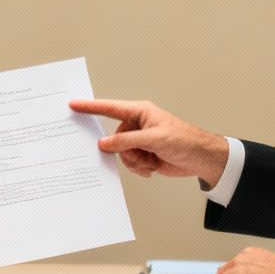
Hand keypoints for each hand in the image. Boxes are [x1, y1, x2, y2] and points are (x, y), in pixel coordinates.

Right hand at [69, 98, 229, 185]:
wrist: (200, 159)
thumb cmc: (183, 141)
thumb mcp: (153, 140)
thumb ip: (126, 141)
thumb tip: (104, 144)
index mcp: (140, 113)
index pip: (110, 109)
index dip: (91, 108)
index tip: (73, 105)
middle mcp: (138, 125)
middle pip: (115, 139)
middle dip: (126, 151)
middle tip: (141, 155)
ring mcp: (141, 141)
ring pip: (122, 154)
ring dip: (135, 162)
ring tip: (151, 162)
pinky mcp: (145, 154)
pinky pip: (130, 163)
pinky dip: (140, 168)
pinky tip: (153, 168)